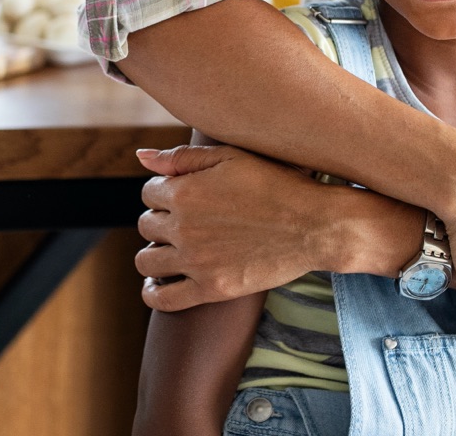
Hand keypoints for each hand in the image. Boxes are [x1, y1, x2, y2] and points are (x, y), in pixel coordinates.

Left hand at [135, 145, 383, 310]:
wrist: (314, 225)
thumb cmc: (277, 184)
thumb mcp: (232, 158)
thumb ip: (183, 157)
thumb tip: (141, 157)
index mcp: (185, 192)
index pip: (149, 193)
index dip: (165, 193)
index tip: (184, 197)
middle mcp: (183, 227)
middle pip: (146, 225)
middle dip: (160, 221)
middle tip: (186, 222)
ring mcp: (195, 261)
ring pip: (146, 262)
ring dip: (154, 254)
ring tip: (172, 251)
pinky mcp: (211, 289)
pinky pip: (162, 299)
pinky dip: (154, 292)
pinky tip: (160, 284)